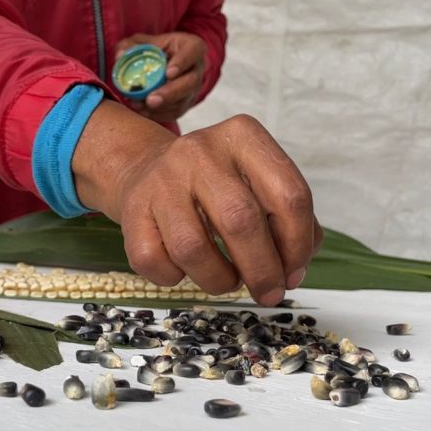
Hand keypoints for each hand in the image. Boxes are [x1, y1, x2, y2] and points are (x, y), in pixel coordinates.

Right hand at [73, 101, 323, 305]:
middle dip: (262, 270)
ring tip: (228, 281)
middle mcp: (200, 151)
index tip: (294, 272)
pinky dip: (175, 278)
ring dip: (220, 279)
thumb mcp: (256, 181)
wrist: (147, 168)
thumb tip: (293, 269)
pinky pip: (155, 261)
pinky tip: (185, 270)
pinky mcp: (132, 209)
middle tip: (269, 293)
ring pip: (193, 248)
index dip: (298, 243)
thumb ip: (287, 218)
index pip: (288, 193)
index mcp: (242, 137)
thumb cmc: (215, 184)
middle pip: (241, 220)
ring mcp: (161, 179)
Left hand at [114, 32, 205, 122]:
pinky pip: (175, 112)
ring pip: (183, 101)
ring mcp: (193, 89)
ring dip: (162, 107)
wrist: (164, 63)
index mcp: (192, 47)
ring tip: (141, 106)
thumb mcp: (143, 42)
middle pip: (190, 83)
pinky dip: (159, 114)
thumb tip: (120, 56)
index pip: (193, 52)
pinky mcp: (185, 104)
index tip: (168, 73)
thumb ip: (130, 45)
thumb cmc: (155, 49)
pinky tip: (143, 111)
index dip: (182, 63)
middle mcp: (197, 69)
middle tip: (151, 99)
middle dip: (170, 93)